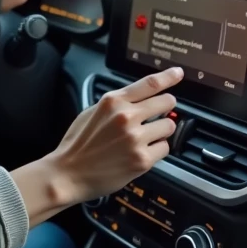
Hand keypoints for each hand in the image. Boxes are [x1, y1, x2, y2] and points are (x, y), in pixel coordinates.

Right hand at [11, 68, 182, 223]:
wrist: (68, 174)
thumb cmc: (78, 145)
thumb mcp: (92, 113)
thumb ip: (117, 104)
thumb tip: (141, 99)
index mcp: (113, 101)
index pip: (149, 84)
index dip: (169, 77)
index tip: (178, 73)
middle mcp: (126, 117)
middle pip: (166, 102)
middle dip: (165, 108)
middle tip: (158, 115)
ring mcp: (136, 138)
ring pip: (169, 126)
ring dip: (161, 132)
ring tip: (144, 139)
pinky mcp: (142, 159)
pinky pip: (164, 148)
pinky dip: (156, 150)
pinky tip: (140, 153)